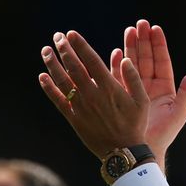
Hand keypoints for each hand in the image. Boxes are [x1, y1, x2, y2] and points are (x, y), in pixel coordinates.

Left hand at [38, 30, 148, 159]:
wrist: (122, 152)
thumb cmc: (135, 125)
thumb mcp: (142, 101)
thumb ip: (133, 78)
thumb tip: (125, 58)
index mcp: (110, 88)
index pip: (91, 60)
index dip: (80, 46)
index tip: (71, 34)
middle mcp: (92, 95)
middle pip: (74, 67)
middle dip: (64, 49)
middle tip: (58, 36)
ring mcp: (81, 107)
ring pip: (62, 81)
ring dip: (52, 64)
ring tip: (46, 50)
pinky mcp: (74, 118)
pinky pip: (58, 100)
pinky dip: (49, 88)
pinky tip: (42, 76)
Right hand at [110, 20, 185, 168]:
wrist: (143, 150)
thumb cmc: (164, 134)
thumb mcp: (179, 112)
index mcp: (165, 88)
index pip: (161, 61)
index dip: (158, 45)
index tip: (155, 28)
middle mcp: (149, 86)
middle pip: (146, 58)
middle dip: (143, 41)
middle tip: (140, 23)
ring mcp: (134, 90)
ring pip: (132, 63)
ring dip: (130, 47)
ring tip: (128, 30)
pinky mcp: (121, 95)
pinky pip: (118, 76)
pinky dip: (116, 64)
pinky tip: (115, 52)